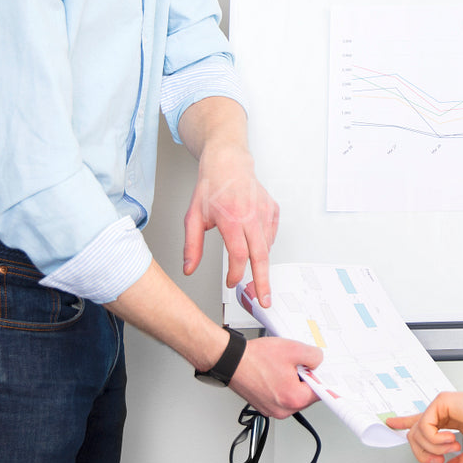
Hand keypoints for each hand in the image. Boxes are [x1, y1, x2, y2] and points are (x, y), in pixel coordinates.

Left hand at [184, 140, 279, 304]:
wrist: (229, 162)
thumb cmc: (211, 186)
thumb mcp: (193, 217)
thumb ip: (191, 246)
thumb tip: (189, 268)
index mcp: (232, 218)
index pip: (239, 255)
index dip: (236, 274)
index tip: (232, 283)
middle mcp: (252, 216)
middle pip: (261, 256)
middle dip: (263, 281)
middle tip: (264, 299)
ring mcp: (265, 212)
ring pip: (267, 246)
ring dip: (260, 261)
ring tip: (253, 267)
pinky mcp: (273, 210)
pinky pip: (272, 235)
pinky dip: (265, 244)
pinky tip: (255, 243)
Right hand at [228, 336, 320, 418]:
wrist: (230, 361)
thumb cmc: (254, 358)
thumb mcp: (293, 349)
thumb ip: (313, 356)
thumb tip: (319, 362)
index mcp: (293, 399)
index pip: (320, 393)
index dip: (322, 378)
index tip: (322, 372)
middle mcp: (282, 410)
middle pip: (306, 396)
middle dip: (306, 379)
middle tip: (297, 364)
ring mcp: (271, 410)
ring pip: (293, 396)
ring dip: (293, 383)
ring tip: (282, 367)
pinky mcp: (264, 406)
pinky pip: (281, 397)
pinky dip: (281, 386)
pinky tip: (274, 373)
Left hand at [385, 390, 462, 462]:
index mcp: (448, 420)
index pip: (421, 421)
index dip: (404, 422)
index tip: (391, 424)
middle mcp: (442, 411)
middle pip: (414, 434)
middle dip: (422, 452)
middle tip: (438, 460)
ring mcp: (440, 405)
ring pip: (417, 433)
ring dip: (434, 448)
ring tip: (453, 446)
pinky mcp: (441, 402)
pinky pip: (424, 427)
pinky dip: (435, 440)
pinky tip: (451, 439)